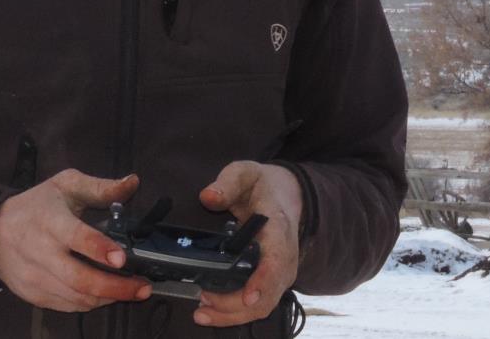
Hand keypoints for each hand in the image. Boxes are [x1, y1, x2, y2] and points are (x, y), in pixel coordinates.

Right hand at [0, 169, 150, 311]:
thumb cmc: (35, 206)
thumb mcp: (66, 185)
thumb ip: (101, 187)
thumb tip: (132, 183)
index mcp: (51, 221)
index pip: (76, 237)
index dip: (100, 249)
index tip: (122, 258)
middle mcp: (41, 253)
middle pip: (79, 278)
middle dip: (115, 286)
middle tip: (143, 286)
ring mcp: (36, 278)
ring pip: (76, 297)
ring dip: (108, 297)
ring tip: (133, 291)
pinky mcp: (33, 295)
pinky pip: (67, 306)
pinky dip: (91, 303)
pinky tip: (108, 295)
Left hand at [192, 162, 301, 328]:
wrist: (287, 194)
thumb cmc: (264, 186)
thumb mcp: (246, 173)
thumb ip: (228, 182)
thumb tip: (208, 197)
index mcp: (279, 229)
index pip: (276, 261)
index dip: (263, 282)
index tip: (247, 297)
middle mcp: (285, 256)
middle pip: (268, 295)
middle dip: (236, 307)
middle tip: (203, 302)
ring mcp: (281, 272)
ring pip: (264, 306)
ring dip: (233, 315)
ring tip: (202, 311)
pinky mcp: (274, 280)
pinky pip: (259, 305)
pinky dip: (236, 313)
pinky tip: (213, 311)